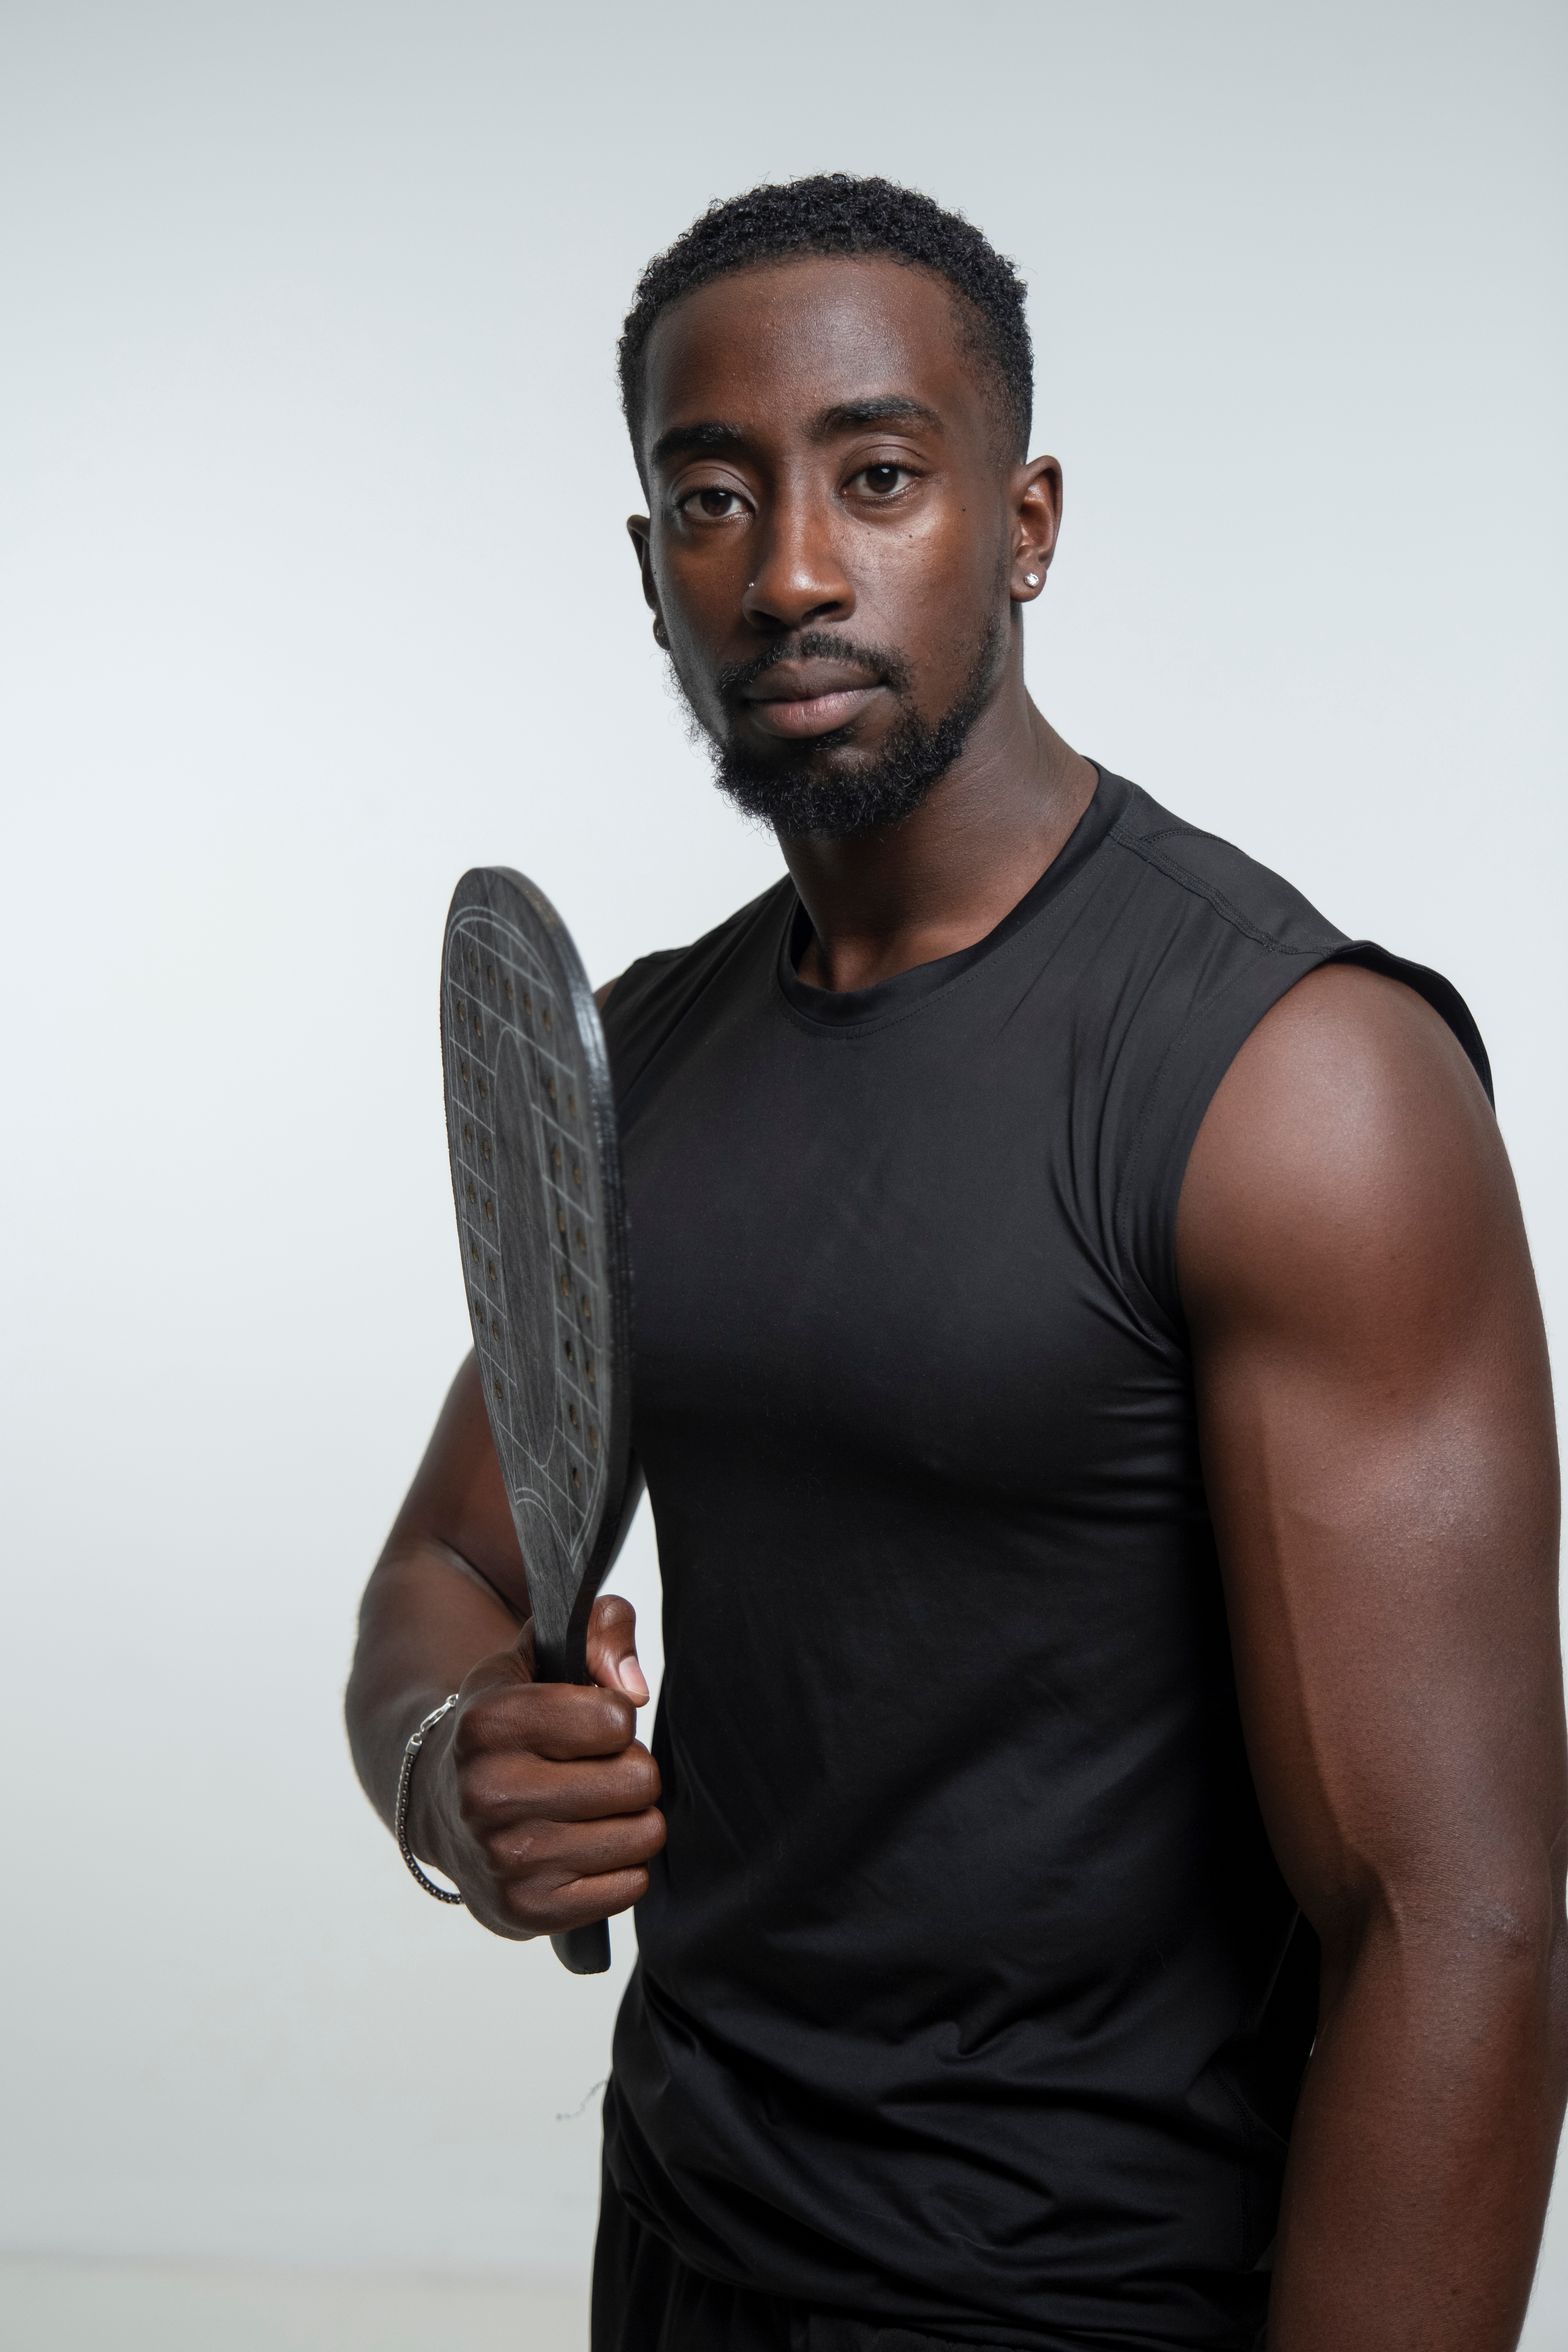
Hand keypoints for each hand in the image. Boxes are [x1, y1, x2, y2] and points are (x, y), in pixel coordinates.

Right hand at [409, 1595, 663, 1940]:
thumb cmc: (505, 1725)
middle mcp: (487, 1795)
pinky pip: (629, 1888)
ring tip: (589, 1807)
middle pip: (637, 1780)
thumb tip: (635, 1688)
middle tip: (590, 1770)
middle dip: (628, 1769)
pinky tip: (582, 1847)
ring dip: (629, 1819)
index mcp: (488, 1724)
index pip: (616, 1718)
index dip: (613, 1717)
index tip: (584, 1723)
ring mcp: (503, 1861)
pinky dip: (619, 1868)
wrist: (439, 1800)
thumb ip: (598, 1630)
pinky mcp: (524, 1912)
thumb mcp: (537, 1655)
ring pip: (641, 1836)